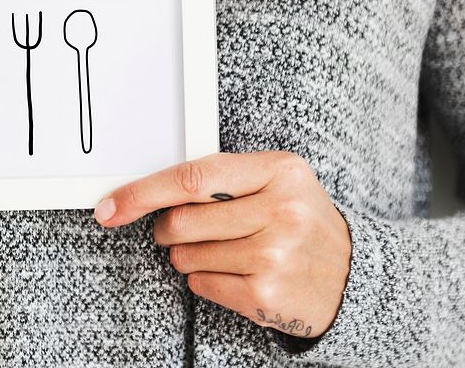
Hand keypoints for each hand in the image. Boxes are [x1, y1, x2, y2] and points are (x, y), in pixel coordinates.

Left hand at [92, 150, 351, 338]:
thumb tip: (150, 192)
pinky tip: (234, 274)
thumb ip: (224, 178)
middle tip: (180, 231)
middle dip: (168, 229)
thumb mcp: (280, 181)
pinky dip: (204, 279)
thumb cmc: (302, 221)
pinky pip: (200, 284)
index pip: (193, 177)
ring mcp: (274, 255)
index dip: (143, 192)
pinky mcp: (265, 294)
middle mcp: (281, 211)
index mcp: (280, 171)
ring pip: (186, 255)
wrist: (353, 276)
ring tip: (221, 252)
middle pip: (181, 220)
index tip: (111, 205)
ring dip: (187, 256)